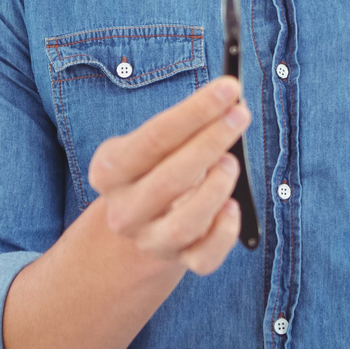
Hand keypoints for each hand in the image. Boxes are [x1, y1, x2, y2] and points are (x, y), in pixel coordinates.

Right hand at [88, 78, 250, 275]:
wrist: (142, 217)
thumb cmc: (157, 163)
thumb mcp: (155, 141)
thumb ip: (186, 122)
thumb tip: (230, 97)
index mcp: (109, 170)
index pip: (155, 137)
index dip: (196, 111)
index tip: (229, 88)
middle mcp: (125, 210)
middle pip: (171, 178)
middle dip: (212, 141)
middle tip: (240, 113)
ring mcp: (150, 240)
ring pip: (185, 224)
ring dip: (217, 187)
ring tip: (231, 162)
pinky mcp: (179, 260)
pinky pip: (204, 258)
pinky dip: (225, 233)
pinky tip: (233, 207)